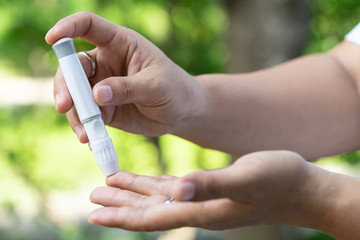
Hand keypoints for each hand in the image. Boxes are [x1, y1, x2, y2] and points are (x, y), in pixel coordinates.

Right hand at [46, 11, 204, 142]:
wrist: (182, 113)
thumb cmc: (175, 90)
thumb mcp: (156, 86)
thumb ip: (128, 88)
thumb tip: (96, 94)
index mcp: (120, 44)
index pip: (89, 26)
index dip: (68, 27)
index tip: (51, 39)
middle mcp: (106, 63)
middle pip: (73, 67)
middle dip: (65, 86)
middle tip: (65, 106)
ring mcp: (101, 86)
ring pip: (75, 95)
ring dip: (74, 113)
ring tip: (86, 134)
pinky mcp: (103, 108)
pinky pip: (85, 116)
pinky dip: (84, 128)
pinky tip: (91, 140)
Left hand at [88, 151, 331, 231]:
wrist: (299, 187)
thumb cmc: (277, 181)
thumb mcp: (246, 179)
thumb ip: (212, 185)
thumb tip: (179, 188)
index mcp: (202, 211)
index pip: (153, 218)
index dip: (123, 217)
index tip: (95, 215)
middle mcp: (197, 209)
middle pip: (149, 211)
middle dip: (120, 206)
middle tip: (92, 200)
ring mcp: (201, 200)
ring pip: (157, 198)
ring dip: (133, 193)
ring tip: (109, 187)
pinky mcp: (207, 189)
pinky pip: (173, 188)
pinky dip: (154, 184)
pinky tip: (143, 180)